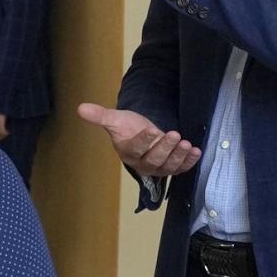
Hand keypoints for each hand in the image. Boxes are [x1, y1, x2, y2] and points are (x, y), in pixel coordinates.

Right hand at [77, 103, 200, 177]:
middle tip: (175, 135)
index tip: (151, 129)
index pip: (135, 149)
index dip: (143, 141)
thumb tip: (80, 108)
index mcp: (128, 152)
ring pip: (168, 167)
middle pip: (155, 160)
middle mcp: (143, 164)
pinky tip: (196, 151)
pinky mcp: (171, 167)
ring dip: (179, 156)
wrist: (140, 133)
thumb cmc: (127, 127)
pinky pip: (180, 168)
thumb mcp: (115, 119)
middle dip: (166, 148)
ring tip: (188, 144)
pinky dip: (189, 162)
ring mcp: (158, 167)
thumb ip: (100, 115)